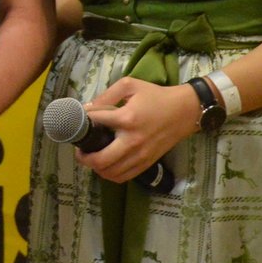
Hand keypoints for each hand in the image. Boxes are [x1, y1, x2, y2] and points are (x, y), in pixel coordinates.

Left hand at [75, 77, 198, 184]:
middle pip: (100, 160)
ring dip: (95, 168)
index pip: (95, 123)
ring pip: (111, 173)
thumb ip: (107, 95)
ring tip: (91, 158)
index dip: (82, 122)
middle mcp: (132, 140)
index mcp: (127, 118)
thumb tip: (88, 108)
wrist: (184, 111)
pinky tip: (106, 165)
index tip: (78, 122)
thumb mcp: (130, 85)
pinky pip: (124, 177)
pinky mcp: (147, 163)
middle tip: (79, 150)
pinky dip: (111, 175)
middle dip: (83, 157)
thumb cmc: (156, 96)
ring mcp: (140, 155)